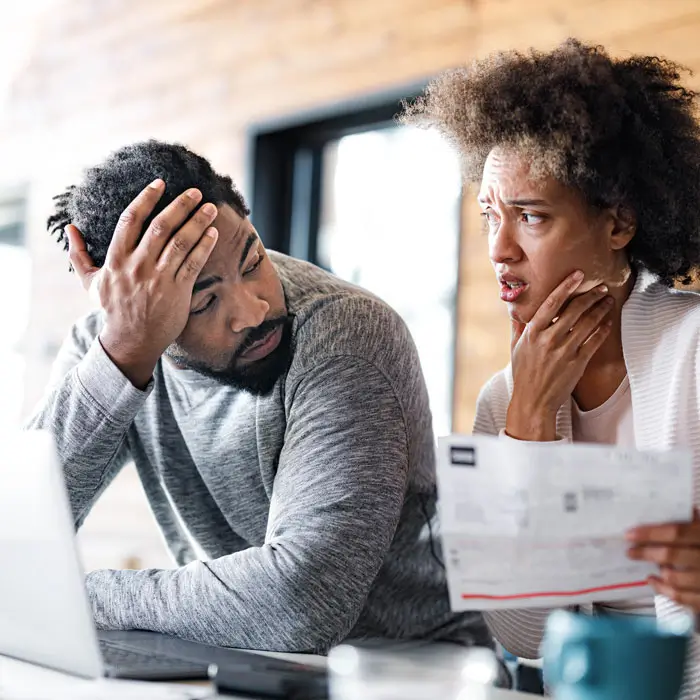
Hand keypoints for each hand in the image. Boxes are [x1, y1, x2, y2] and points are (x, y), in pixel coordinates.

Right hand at [66, 179, 218, 388]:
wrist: (131, 341)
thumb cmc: (112, 309)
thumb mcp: (90, 282)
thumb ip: (79, 254)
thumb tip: (69, 228)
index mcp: (116, 259)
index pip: (131, 220)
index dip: (146, 198)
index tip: (160, 183)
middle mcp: (138, 265)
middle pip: (161, 226)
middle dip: (180, 205)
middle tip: (196, 191)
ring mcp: (159, 278)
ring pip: (181, 242)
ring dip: (197, 221)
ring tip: (210, 207)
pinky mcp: (177, 290)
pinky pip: (193, 263)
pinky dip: (204, 246)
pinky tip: (213, 232)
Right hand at [506, 270, 613, 440]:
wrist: (533, 401)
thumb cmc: (523, 374)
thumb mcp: (515, 348)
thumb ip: (518, 327)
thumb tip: (515, 309)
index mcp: (532, 333)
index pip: (551, 303)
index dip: (566, 286)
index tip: (578, 275)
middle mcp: (548, 339)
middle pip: (574, 310)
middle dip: (590, 295)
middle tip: (601, 287)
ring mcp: (564, 351)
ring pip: (588, 323)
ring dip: (600, 309)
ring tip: (608, 301)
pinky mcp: (577, 363)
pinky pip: (594, 341)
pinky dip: (603, 329)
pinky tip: (608, 322)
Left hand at [627, 512, 699, 612]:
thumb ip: (695, 521)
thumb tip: (676, 509)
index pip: (676, 533)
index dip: (650, 533)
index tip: (629, 533)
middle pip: (671, 556)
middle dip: (646, 553)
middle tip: (629, 551)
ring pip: (675, 580)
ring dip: (656, 573)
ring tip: (644, 566)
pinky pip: (685, 599)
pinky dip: (666, 592)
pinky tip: (655, 582)